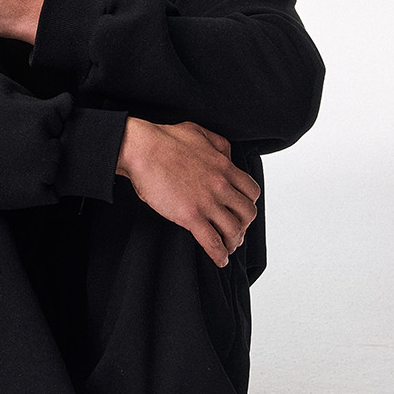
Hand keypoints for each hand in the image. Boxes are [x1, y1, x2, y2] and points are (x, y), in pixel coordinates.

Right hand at [117, 108, 259, 265]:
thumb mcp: (200, 133)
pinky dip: (219, 254)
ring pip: (233, 230)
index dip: (248, 204)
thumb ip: (219, 145)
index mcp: (224, 166)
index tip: (241, 211)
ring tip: (228, 248)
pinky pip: (212, 241)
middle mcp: (221, 185)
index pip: (251, 192)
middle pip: (247, 213)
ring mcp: (207, 202)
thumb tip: (228, 156)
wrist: (142, 148)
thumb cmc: (165, 139)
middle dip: (244, 225)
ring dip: (233, 242)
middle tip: (236, 231)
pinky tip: (219, 260)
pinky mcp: (190, 216)